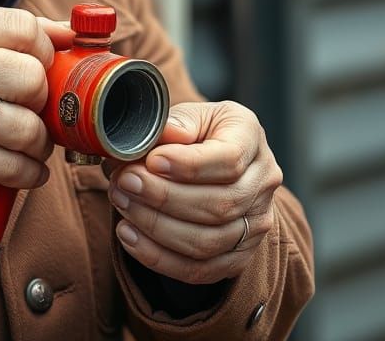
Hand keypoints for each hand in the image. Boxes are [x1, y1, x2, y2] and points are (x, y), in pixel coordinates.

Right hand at [0, 8, 74, 197]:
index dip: (46, 51)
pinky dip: (28, 172)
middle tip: (33, 109)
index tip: (42, 67)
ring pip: (28, 127)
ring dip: (39, 142)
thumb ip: (16, 34)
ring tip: (29, 142)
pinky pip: (13, 166)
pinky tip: (25, 168)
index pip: (25, 28)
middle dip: (43, 100)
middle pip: (33, 78)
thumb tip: (71, 33)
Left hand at [106, 101, 281, 283]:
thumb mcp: (190, 114)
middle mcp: (262, 182)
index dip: (188, 165)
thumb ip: (177, 123)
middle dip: (163, 197)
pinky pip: (198, 269)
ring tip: (122, 203)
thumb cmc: (197, 133)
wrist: (210, 160)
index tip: (151, 161)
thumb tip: (165, 136)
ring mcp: (255, 223)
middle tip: (125, 182)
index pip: (229, 160)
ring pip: (207, 242)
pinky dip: (158, 257)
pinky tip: (129, 235)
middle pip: (219, 204)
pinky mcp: (237, 256)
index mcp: (250, 138)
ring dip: (155, 227)